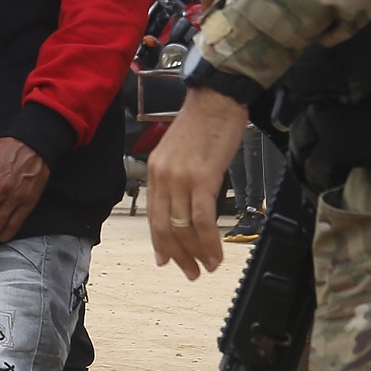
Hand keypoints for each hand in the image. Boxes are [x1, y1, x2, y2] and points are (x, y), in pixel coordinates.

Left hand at [146, 88, 250, 277]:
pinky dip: (210, 241)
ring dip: (197, 253)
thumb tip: (185, 205)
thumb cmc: (204, 122)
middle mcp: (163, 176)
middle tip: (190, 272)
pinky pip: (202, 219)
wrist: (217, 98)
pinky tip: (217, 254)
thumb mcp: (180, 151)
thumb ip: (177, 178)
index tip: (167, 260)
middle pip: (165, 227)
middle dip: (178, 255)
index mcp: (155, 170)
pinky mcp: (202, 178)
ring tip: (207, 267)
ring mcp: (180, 178)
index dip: (160, 242)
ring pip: (183, 227)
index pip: (153, 216)